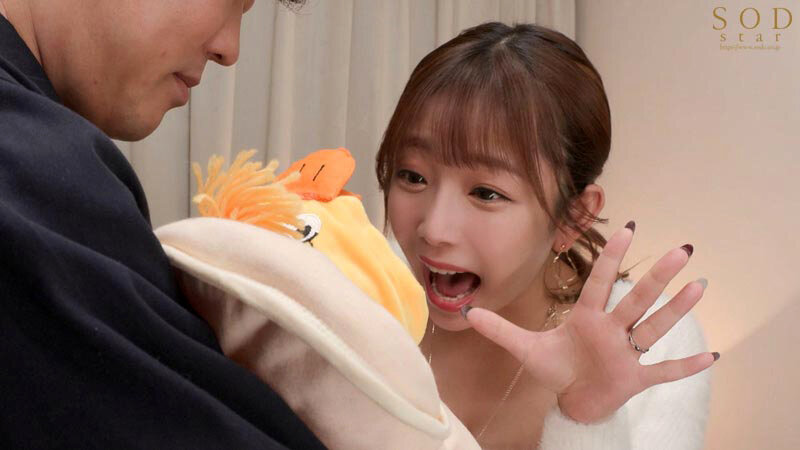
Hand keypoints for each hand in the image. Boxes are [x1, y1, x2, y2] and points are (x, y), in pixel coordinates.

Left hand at [464, 223, 716, 423]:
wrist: (572, 400)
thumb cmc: (555, 369)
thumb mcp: (525, 349)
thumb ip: (499, 330)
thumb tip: (467, 312)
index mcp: (587, 318)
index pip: (600, 283)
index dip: (611, 258)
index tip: (629, 228)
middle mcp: (611, 330)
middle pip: (636, 300)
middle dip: (657, 277)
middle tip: (682, 250)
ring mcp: (626, 353)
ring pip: (654, 328)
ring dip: (677, 310)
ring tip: (700, 285)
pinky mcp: (635, 379)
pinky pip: (664, 372)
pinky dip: (686, 367)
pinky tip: (713, 355)